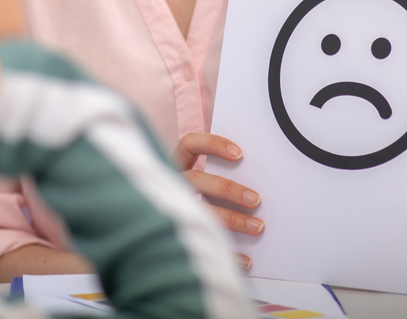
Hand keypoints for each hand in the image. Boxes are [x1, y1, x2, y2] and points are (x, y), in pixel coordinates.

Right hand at [173, 132, 262, 269]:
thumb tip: (251, 184)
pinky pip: (202, 244)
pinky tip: (246, 260)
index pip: (190, 145)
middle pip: (196, 180)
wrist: (150, 235)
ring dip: (232, 220)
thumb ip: (215, 178)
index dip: (213, 145)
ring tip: (257, 227)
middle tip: (255, 199)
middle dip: (228, 189)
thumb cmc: (189, 198)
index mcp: (175, 164)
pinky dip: (227, 252)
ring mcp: (169, 210)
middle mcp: (169, 185)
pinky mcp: (174, 237)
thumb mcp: (196, 182)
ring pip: (199, 212)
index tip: (239, 154)